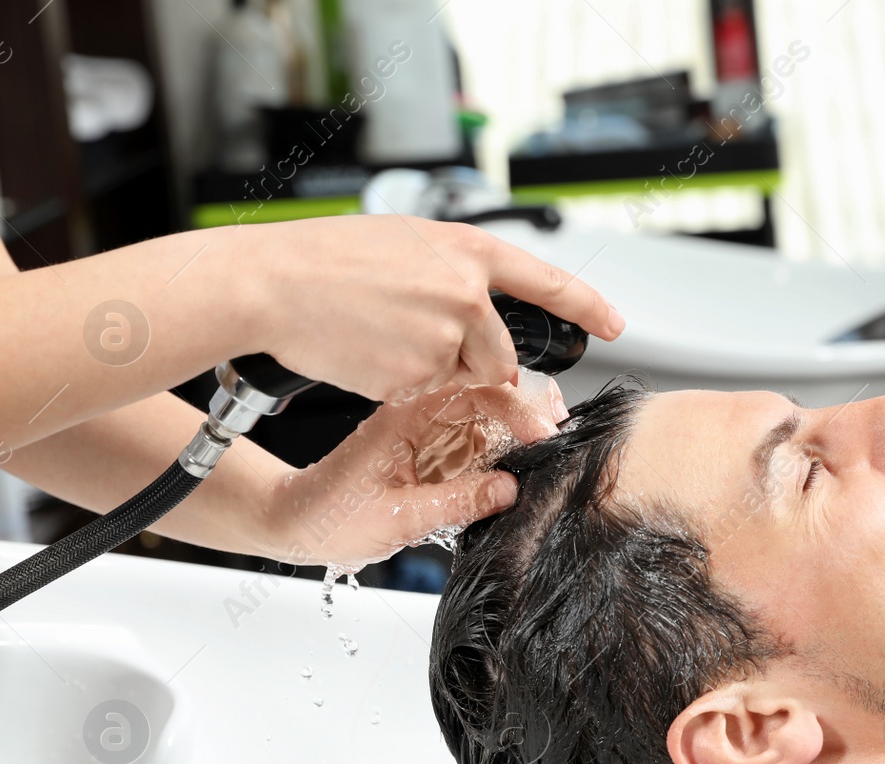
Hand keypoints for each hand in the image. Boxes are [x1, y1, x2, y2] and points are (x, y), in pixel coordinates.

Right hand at [245, 216, 622, 401]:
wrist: (270, 283)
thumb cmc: (321, 260)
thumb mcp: (402, 244)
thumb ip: (450, 273)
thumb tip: (478, 311)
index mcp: (466, 249)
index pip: (546, 279)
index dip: (585, 305)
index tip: (615, 324)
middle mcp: (466, 292)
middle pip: (500, 357)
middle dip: (471, 366)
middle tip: (416, 345)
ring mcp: (446, 335)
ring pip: (461, 380)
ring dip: (431, 375)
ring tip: (380, 339)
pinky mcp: (418, 375)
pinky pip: (423, 397)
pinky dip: (397, 387)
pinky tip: (366, 354)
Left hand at [259, 371, 568, 567]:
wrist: (292, 522)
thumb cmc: (327, 516)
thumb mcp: (396, 518)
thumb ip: (456, 503)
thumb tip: (510, 490)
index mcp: (408, 417)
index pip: (478, 395)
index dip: (519, 411)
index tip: (545, 435)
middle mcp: (419, 415)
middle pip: (490, 396)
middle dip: (528, 412)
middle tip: (556, 435)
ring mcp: (426, 431)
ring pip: (487, 418)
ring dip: (518, 432)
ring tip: (544, 450)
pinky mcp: (429, 451)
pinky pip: (474, 442)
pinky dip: (500, 452)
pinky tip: (514, 466)